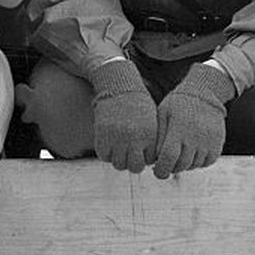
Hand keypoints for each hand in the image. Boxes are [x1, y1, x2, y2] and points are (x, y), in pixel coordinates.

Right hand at [88, 58, 157, 172]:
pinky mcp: (102, 135)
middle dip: (133, 163)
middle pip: (135, 167)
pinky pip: (104, 156)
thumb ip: (152, 142)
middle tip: (130, 154)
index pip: (149, 161)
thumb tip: (152, 164)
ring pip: (118, 164)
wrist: (119, 87)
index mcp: (149, 134)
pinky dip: (106, 154)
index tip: (142, 148)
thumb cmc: (138, 106)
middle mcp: (134, 137)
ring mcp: (116, 137)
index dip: (145, 157)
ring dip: (119, 160)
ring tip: (120, 149)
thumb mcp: (151, 121)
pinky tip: (110, 145)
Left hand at [153, 62, 234, 178]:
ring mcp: (209, 140)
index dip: (161, 170)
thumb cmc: (178, 103)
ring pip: (194, 165)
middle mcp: (195, 136)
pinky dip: (199, 162)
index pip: (168, 158)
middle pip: (181, 165)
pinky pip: (207, 162)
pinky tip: (192, 153)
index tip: (157, 171)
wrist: (204, 92)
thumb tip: (154, 160)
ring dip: (185, 165)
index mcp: (178, 129)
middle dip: (171, 168)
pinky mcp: (218, 142)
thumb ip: (159, 137)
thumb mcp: (163, 114)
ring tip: (179, 155)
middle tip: (167, 164)